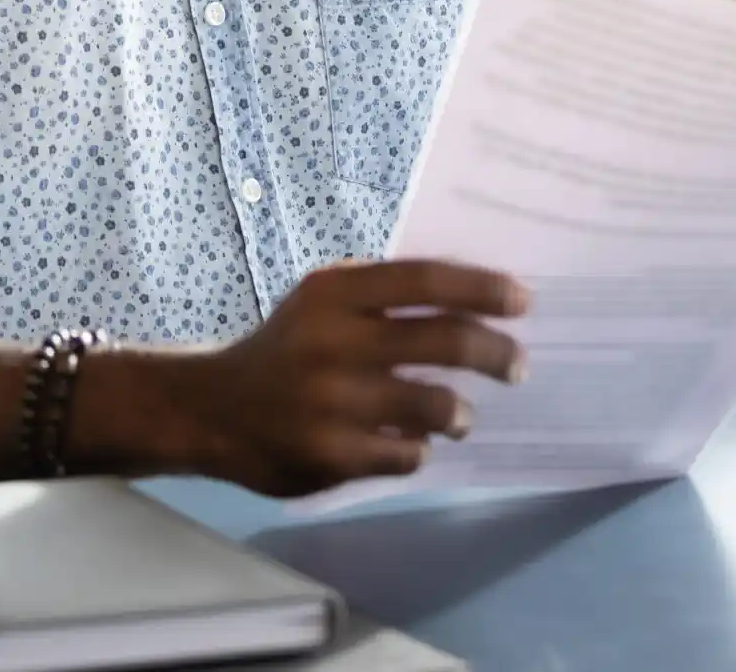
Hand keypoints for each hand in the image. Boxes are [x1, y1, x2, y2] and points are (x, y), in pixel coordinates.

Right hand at [179, 258, 528, 496]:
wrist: (212, 409)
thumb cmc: (287, 347)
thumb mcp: (322, 302)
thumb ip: (384, 296)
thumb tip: (477, 297)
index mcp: (334, 293)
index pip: (425, 280)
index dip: (482, 288)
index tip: (523, 301)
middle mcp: (333, 342)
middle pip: (445, 341)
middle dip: (495, 354)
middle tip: (518, 365)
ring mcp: (333, 403)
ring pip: (436, 406)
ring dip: (460, 412)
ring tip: (460, 416)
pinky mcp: (332, 455)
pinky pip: (408, 455)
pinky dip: (418, 449)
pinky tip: (408, 443)